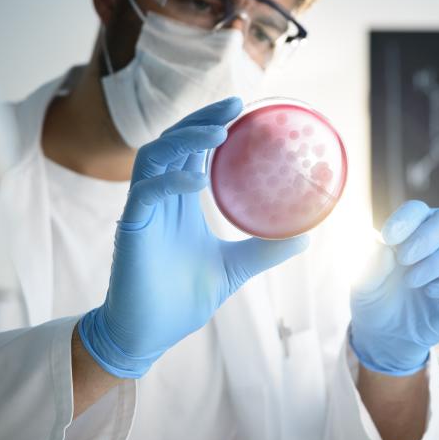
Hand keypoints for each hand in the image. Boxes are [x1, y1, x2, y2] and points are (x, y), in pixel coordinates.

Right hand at [79, 97, 309, 377]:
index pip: (192, 151)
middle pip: (173, 142)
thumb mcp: (235, 267)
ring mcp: (143, 211)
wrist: (149, 333)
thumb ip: (265, 249)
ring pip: (154, 156)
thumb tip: (306, 236)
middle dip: (201, 120)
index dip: (212, 125)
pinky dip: (170, 181)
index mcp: (181, 202)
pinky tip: (197, 181)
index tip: (242, 108)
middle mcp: (160, 199)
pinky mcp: (132, 228)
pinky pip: (146, 193)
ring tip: (217, 134)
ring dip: (184, 140)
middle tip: (234, 106)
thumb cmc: (183, 299)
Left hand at [349, 200, 438, 375]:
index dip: (406, 219)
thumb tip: (383, 244)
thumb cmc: (374, 298)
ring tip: (411, 281)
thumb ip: (370, 262)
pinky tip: (431, 292)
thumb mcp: (362, 282)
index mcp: (412, 230)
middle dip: (427, 236)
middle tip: (404, 258)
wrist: (384, 335)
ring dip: (437, 261)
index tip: (388, 238)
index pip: (418, 210)